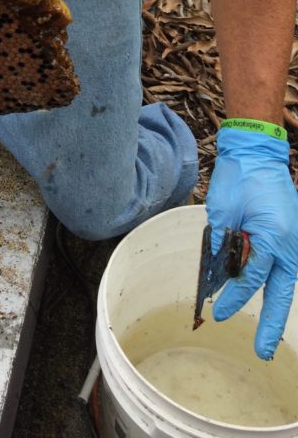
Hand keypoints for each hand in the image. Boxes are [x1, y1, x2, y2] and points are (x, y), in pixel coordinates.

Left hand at [206, 128, 297, 357]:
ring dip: (274, 306)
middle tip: (261, 352)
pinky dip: (273, 282)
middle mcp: (290, 244)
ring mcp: (293, 241)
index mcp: (274, 238)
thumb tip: (216, 271)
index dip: (234, 298)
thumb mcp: (223, 211)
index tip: (218, 314)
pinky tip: (266, 298)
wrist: (257, 154)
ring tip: (265, 335)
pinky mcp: (290, 236)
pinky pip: (282, 266)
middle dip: (269, 324)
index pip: (251, 277)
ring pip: (284, 282)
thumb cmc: (240, 178)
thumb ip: (222, 243)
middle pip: (279, 292)